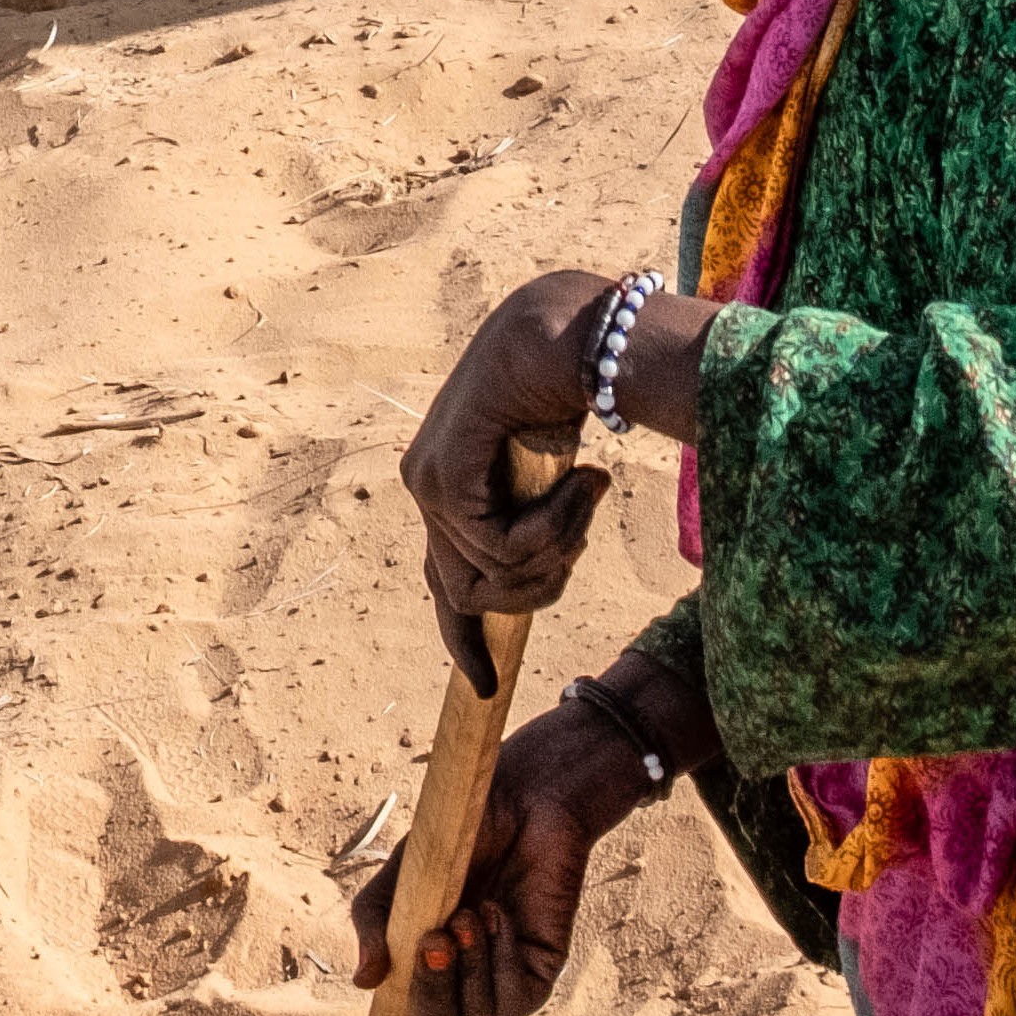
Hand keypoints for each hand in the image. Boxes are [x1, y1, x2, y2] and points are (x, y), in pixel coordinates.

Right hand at [343, 694, 657, 1015]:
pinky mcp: (538, 972)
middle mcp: (464, 987)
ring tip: (466, 911)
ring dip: (468, 970)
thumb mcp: (401, 881)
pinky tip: (498, 914)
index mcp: (426, 972)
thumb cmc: (456, 839)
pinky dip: (500, 960)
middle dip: (431, 996)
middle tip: (431, 940)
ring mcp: (502, 983)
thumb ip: (375, 926)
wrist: (518, 803)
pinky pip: (516, 999)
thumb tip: (365, 983)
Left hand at [400, 270, 636, 687]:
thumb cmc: (565, 393)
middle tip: (582, 538)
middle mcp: (426, 490)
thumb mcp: (550, 476)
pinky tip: (584, 481)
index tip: (480, 684)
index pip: (444, 580)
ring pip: (493, 577)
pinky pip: (502, 548)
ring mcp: (427, 483)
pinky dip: (555, 528)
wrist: (567, 331)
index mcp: (449, 491)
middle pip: (471, 595)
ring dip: (558, 549)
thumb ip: (532, 523)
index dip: (462, 637)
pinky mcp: (441, 477)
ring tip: (588, 495)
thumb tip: (533, 578)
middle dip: (537, 589)